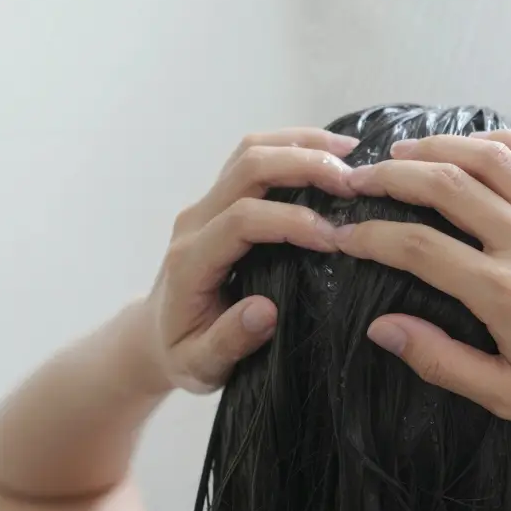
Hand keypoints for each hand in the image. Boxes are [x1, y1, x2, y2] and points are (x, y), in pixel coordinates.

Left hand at [142, 128, 356, 393]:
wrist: (156, 336)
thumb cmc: (184, 353)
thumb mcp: (201, 365)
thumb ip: (229, 342)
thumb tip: (265, 311)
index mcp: (191, 261)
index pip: (242, 220)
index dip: (291, 221)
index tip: (335, 240)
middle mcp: (195, 221)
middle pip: (248, 169)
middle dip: (305, 166)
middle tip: (355, 182)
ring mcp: (205, 203)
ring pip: (251, 151)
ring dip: (302, 145)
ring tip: (352, 152)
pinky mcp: (219, 197)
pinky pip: (254, 157)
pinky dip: (294, 146)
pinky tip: (330, 153)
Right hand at [335, 131, 510, 438]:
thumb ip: (442, 361)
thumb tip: (382, 328)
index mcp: (507, 295)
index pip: (418, 248)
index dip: (370, 235)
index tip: (344, 235)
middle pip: (447, 186)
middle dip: (392, 177)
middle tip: (359, 180)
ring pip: (492, 159)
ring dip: (439, 147)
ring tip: (404, 152)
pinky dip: (503, 140)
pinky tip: (475, 144)